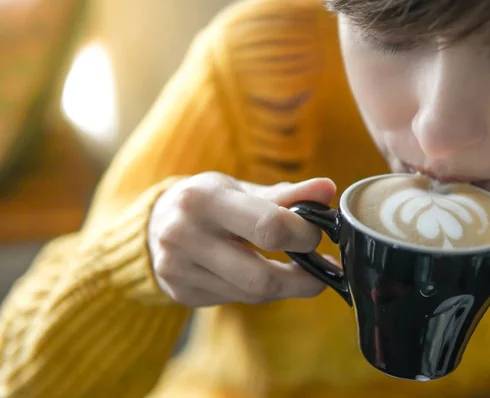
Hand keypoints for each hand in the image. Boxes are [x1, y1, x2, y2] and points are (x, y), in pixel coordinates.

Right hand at [148, 172, 336, 306]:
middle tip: (322, 267)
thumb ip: (285, 194)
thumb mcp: (240, 189)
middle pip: (261, 276)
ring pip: (252, 294)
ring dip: (286, 286)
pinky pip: (237, 299)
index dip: (304, 236)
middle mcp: (184, 237)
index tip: (317, 235)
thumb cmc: (207, 201)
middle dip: (303, 277)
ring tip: (299, 272)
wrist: (154, 223)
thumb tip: (328, 190)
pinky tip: (263, 275)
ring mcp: (178, 270)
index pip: (268, 227)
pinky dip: (260, 291)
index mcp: (203, 200)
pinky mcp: (181, 293)